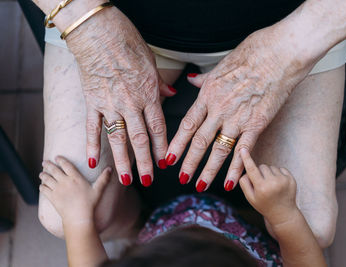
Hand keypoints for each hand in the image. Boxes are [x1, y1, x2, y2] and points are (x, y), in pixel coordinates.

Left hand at [39, 156, 111, 226]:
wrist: (78, 217)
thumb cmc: (90, 204)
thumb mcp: (98, 190)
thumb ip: (104, 178)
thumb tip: (110, 168)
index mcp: (76, 178)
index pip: (66, 165)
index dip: (61, 160)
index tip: (56, 157)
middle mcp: (65, 181)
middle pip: (54, 170)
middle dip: (48, 165)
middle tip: (44, 162)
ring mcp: (57, 189)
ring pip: (47, 179)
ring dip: (43, 175)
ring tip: (41, 173)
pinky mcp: (52, 198)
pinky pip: (44, 190)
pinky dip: (42, 186)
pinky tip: (42, 185)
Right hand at [66, 7, 174, 185]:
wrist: (99, 32)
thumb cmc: (128, 44)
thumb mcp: (152, 63)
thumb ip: (161, 83)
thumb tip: (172, 92)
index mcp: (148, 94)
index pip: (158, 128)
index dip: (163, 148)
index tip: (166, 163)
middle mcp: (130, 104)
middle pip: (140, 139)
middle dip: (145, 162)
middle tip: (149, 181)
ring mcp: (109, 105)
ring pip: (117, 139)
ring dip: (122, 161)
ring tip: (126, 179)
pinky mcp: (91, 102)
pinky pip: (92, 128)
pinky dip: (92, 145)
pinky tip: (93, 161)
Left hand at [165, 23, 315, 190]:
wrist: (279, 53)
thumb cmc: (252, 54)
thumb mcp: (221, 64)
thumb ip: (205, 78)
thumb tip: (193, 80)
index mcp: (208, 94)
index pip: (187, 124)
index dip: (177, 143)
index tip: (169, 157)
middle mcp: (219, 109)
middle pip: (199, 141)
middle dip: (188, 162)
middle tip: (180, 178)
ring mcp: (238, 118)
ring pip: (218, 149)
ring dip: (208, 170)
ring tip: (200, 185)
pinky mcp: (257, 123)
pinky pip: (243, 150)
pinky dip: (236, 168)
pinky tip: (230, 182)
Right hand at [239, 148, 297, 226]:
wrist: (283, 213)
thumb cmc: (264, 205)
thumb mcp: (250, 198)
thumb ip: (244, 183)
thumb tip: (244, 170)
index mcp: (261, 188)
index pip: (252, 169)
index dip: (246, 158)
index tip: (243, 149)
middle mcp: (273, 183)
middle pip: (261, 166)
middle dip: (259, 172)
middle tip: (261, 183)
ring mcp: (283, 180)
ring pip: (270, 167)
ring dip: (268, 173)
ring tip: (270, 185)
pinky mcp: (291, 179)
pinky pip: (280, 168)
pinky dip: (277, 174)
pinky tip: (277, 184)